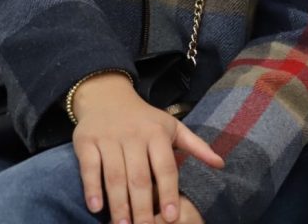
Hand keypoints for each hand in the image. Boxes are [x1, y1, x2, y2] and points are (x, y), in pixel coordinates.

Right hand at [71, 73, 224, 223]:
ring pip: (114, 176)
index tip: (172, 216)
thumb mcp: (173, 127)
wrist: (107, 96)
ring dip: (118, 203)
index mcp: (158, 134)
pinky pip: (89, 168)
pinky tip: (95, 207)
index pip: (166, 167)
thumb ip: (196, 146)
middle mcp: (134, 136)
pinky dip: (91, 188)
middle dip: (142, 206)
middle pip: (139, 177)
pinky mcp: (87, 142)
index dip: (168, 193)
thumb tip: (221, 164)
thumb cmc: (145, 119)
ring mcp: (109, 139)